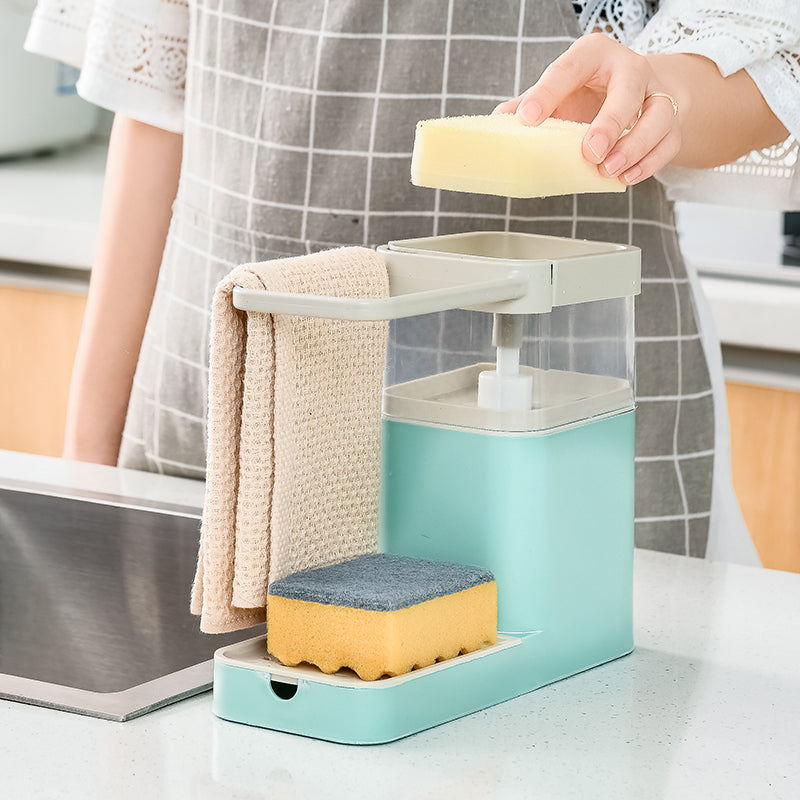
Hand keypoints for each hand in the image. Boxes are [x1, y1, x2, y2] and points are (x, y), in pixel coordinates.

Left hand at [494, 33, 684, 184]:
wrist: (639, 91)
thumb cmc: (590, 92)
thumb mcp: (560, 90)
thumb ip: (530, 104)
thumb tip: (498, 122)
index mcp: (594, 55)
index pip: (570, 68)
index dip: (547, 92)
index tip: (527, 118)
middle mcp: (630, 69)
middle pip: (628, 92)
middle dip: (609, 123)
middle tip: (590, 151)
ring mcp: (657, 95)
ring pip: (657, 118)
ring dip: (633, 148)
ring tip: (608, 170)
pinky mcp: (672, 123)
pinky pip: (668, 144)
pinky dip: (649, 163)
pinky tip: (626, 177)